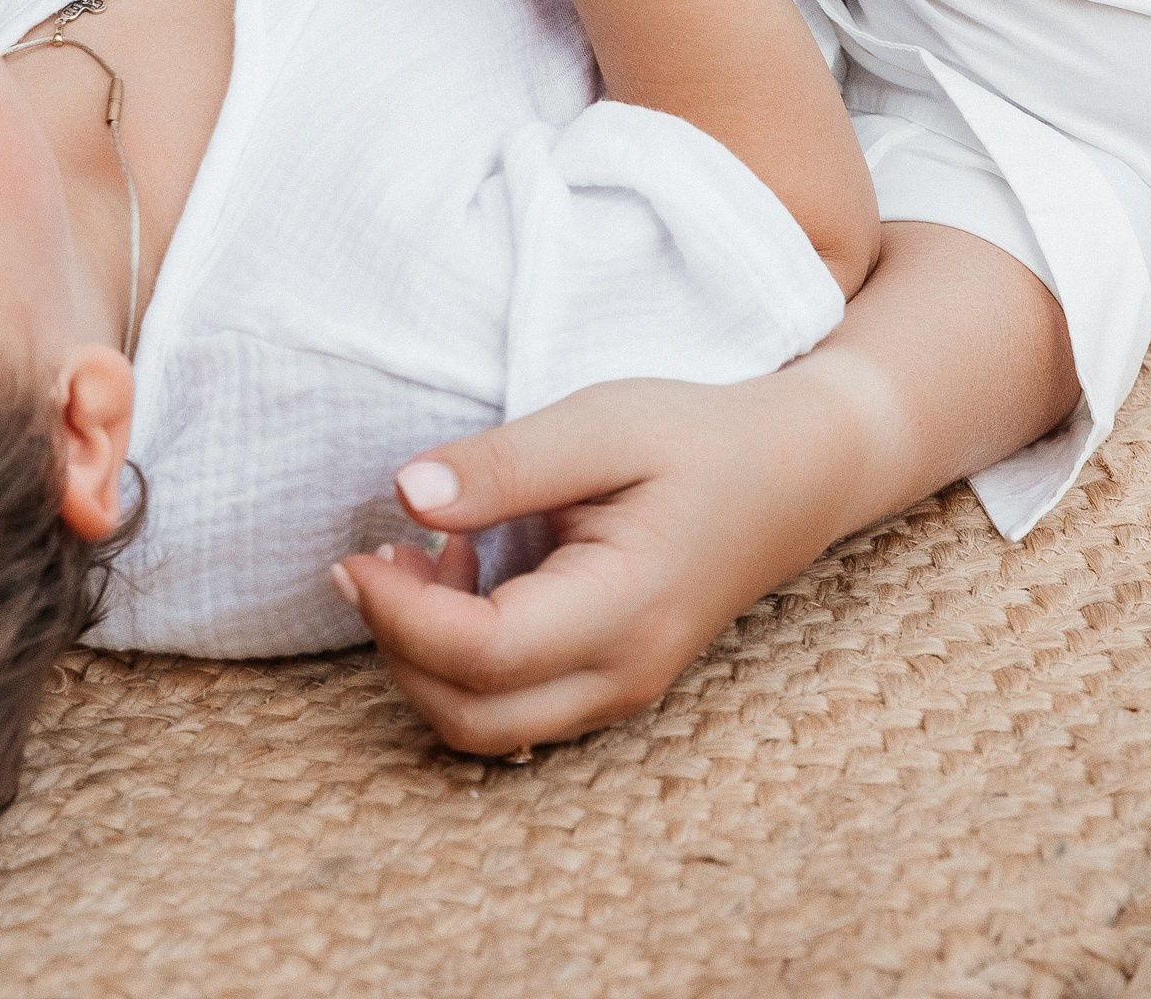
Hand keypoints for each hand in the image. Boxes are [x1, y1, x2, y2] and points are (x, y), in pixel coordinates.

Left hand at [331, 370, 864, 754]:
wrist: (794, 473)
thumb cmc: (698, 439)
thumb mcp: (601, 424)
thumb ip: (504, 465)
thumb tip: (405, 495)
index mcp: (624, 612)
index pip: (482, 655)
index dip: (400, 616)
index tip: (356, 554)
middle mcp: (622, 675)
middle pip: (471, 718)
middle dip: (399, 649)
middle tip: (372, 556)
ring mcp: (620, 689)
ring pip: (487, 726)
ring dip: (427, 657)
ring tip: (421, 553)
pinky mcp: (609, 680)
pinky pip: (513, 704)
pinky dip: (462, 658)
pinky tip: (463, 572)